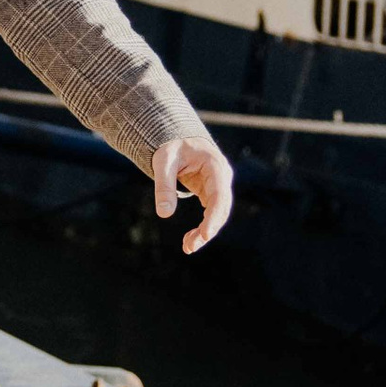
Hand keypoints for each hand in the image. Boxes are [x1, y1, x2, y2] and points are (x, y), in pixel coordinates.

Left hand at [151, 138, 231, 253]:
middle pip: (221, 209)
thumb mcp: (163, 161)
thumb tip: (164, 214)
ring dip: (205, 232)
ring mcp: (219, 186)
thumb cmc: (171, 147)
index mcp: (215, 166)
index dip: (214, 216)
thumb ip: (164, 185)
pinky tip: (189, 239)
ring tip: (187, 247)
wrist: (178, 139)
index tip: (206, 235)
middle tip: (190, 247)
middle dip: (208, 230)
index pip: (219, 195)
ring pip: (218, 214)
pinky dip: (202, 227)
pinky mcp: (212, 193)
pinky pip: (211, 213)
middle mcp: (222, 177)